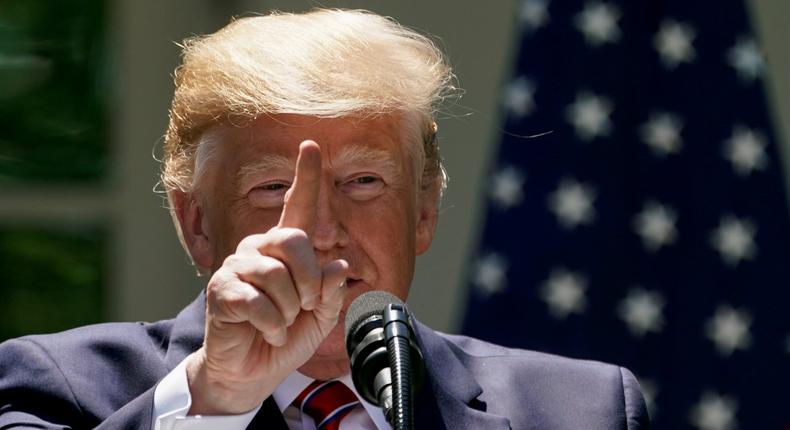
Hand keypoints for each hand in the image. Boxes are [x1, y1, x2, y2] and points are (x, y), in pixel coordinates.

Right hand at [185, 141, 347, 414]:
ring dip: (289, 308)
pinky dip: (272, 325)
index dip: (305, 176)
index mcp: (286, 251)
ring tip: (282, 321)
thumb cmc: (285, 337)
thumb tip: (337, 264)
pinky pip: (258, 302)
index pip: (298, 207)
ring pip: (276, 274)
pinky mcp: (221, 291)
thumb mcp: (321, 316)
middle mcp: (259, 250)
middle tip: (305, 306)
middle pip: (293, 239)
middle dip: (309, 280)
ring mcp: (236, 268)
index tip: (310, 145)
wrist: (251, 372)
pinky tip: (266, 332)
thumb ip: (331, 291)